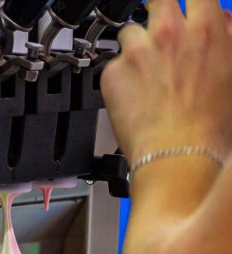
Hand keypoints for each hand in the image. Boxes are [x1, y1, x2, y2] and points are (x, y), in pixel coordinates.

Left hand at [100, 0, 231, 163]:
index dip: (188, 4)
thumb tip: (222, 24)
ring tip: (145, 76)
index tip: (185, 11)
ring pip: (130, 31)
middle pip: (158, 0)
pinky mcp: (112, 74)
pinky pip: (113, 65)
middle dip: (159, 13)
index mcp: (205, 29)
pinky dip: (120, 78)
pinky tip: (132, 98)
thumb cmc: (208, 129)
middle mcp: (168, 33)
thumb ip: (226, 41)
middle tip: (160, 36)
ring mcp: (137, 52)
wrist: (177, 158)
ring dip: (136, 48)